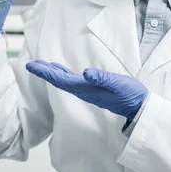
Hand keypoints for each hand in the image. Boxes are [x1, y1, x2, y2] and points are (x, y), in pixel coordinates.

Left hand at [26, 61, 147, 120]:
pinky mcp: (92, 89)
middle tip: (31, 64)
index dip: (45, 72)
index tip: (32, 66)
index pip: (60, 80)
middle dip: (44, 72)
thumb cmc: (130, 95)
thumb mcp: (118, 84)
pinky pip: (72, 80)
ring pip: (64, 80)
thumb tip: (85, 73)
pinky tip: (61, 70)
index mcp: (86, 89)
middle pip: (59, 80)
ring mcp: (87, 91)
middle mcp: (83, 91)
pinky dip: (63, 74)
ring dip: (52, 72)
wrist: (139, 107)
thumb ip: (102, 79)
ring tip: (41, 65)